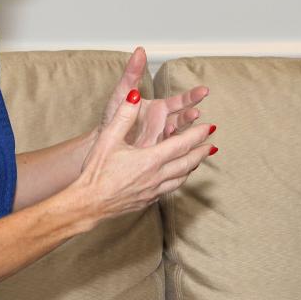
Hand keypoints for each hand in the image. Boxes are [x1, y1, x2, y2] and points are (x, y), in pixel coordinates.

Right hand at [77, 85, 216, 220]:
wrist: (87, 204)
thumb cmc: (96, 172)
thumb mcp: (108, 139)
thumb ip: (124, 115)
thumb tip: (134, 95)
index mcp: (150, 159)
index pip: (182, 144)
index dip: (197, 135)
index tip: (209, 128)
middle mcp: (156, 176)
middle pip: (187, 163)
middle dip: (201, 152)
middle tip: (212, 145)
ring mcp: (153, 191)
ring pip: (181, 178)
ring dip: (192, 167)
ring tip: (198, 161)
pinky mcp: (147, 201)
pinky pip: (170, 189)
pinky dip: (178, 180)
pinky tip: (176, 178)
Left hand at [100, 47, 208, 147]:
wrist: (103, 142)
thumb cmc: (112, 116)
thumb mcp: (122, 93)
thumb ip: (132, 72)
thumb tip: (139, 50)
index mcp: (159, 109)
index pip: (180, 101)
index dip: (192, 97)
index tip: (204, 91)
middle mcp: (163, 123)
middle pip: (183, 118)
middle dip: (191, 115)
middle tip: (196, 113)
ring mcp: (161, 139)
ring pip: (179, 135)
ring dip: (186, 133)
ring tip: (188, 132)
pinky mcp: (156, 154)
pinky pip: (171, 152)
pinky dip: (179, 150)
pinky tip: (182, 147)